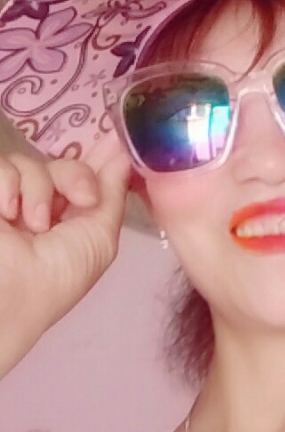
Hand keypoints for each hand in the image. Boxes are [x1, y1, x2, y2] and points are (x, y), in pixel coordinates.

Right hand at [0, 131, 131, 374]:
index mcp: (73, 218)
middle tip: (82, 200)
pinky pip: (2, 167)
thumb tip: (124, 154)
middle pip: (64, 163)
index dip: (101, 157)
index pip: (87, 176)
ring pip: (31, 162)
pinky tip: (7, 214)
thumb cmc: (61, 274)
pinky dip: (8, 186)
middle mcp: (43, 205)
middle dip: (76, 176)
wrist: (10, 293)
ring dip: (40, 191)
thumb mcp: (99, 236)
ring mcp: (10, 198)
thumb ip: (111, 194)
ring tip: (34, 225)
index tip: (115, 138)